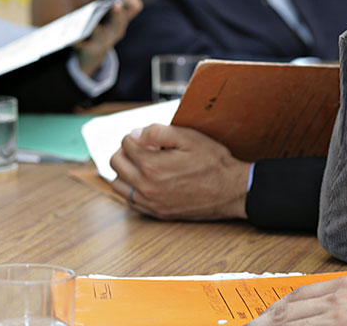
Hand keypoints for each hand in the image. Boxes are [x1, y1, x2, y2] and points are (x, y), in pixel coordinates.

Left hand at [74, 0, 144, 75]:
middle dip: (118, 15)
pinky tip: (72, 39)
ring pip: (101, 35)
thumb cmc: (104, 28)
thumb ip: (125, 0)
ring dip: (98, 30)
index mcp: (123, 20)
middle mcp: (116, 31)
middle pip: (120, 24)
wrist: (93, 54)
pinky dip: (77, 42)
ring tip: (94, 25)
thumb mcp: (114, 15)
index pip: (135, 8)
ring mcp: (103, 41)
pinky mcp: (89, 49)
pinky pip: (82, 45)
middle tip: (116, 4)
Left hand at [109, 124, 249, 220]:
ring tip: (142, 163)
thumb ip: (158, 132)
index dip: (137, 135)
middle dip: (126, 150)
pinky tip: (146, 181)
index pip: (126, 143)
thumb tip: (135, 134)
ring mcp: (150, 202)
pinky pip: (130, 201)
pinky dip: (132, 188)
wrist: (231, 191)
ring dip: (125, 170)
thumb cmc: (214, 163)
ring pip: (118, 184)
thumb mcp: (190, 138)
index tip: (149, 136)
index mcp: (152, 165)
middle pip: (116, 163)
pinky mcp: (156, 213)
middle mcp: (146, 186)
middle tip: (142, 147)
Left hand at [247, 275, 346, 324]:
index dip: (272, 312)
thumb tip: (304, 318)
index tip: (257, 323)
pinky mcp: (344, 321)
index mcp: (344, 285)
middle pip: (288, 308)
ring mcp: (342, 309)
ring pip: (292, 320)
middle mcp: (341, 292)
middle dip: (265, 323)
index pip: (296, 295)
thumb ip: (336, 311)